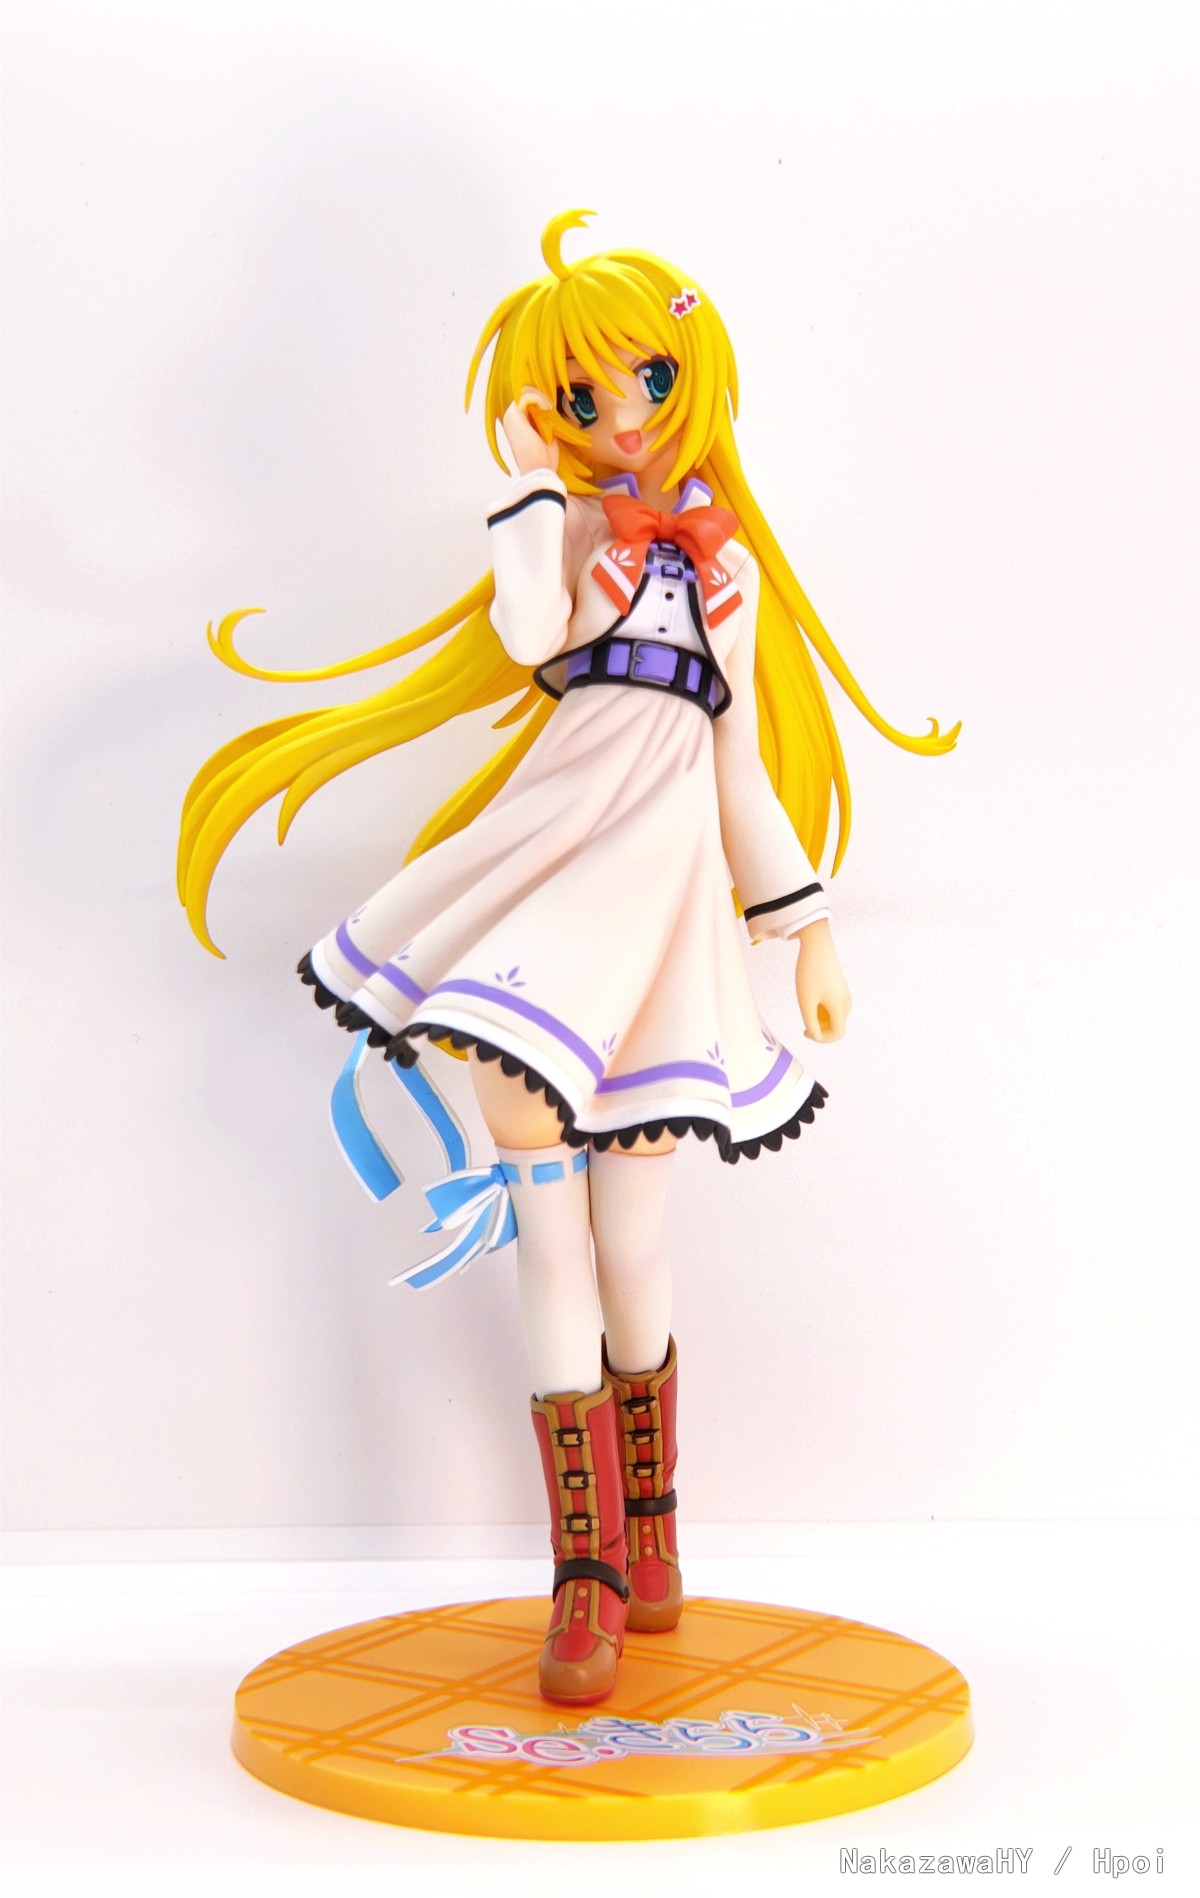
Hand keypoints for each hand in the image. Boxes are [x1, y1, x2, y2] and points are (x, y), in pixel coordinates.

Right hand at [501, 386, 559, 475]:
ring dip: (540, 397)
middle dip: (540, 396)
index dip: (540, 399)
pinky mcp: (513, 415)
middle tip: (551, 408)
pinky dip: (539, 399)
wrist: (539, 470)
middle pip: (524, 393)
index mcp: (517, 423)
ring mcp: (510, 416)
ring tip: (549, 408)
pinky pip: (526, 396)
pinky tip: (547, 409)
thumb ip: (544, 421)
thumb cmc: (544, 458)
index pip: (527, 401)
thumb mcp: (547, 435)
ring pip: (524, 392)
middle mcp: (510, 418)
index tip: (551, 409)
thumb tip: (549, 407)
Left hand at [792, 918, 850, 1042]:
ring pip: (832, 1016)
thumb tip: (817, 1037)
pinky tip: (811, 993)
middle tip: (803, 1011)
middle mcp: (846, 1003)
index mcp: (840, 1006)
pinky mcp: (840, 989)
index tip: (805, 1030)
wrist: (817, 946)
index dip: (822, 1039)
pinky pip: (831, 1006)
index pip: (837, 1034)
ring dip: (818, 1016)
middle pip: (834, 1026)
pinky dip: (821, 1007)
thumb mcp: (805, 1000)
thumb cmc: (809, 972)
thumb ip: (810, 1022)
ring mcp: (845, 995)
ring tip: (807, 999)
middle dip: (818, 1026)